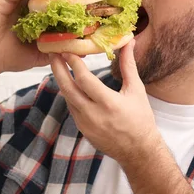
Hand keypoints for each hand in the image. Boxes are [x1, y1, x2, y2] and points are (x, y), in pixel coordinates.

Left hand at [49, 40, 160, 163]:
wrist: (138, 151)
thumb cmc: (141, 119)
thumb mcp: (136, 90)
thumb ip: (128, 65)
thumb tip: (128, 42)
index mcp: (108, 103)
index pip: (84, 80)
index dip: (74, 64)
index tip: (68, 51)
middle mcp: (93, 115)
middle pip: (68, 88)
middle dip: (58, 69)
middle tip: (52, 54)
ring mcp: (85, 124)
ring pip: (67, 98)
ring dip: (62, 81)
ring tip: (58, 65)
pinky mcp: (82, 130)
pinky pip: (72, 108)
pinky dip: (70, 94)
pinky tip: (69, 84)